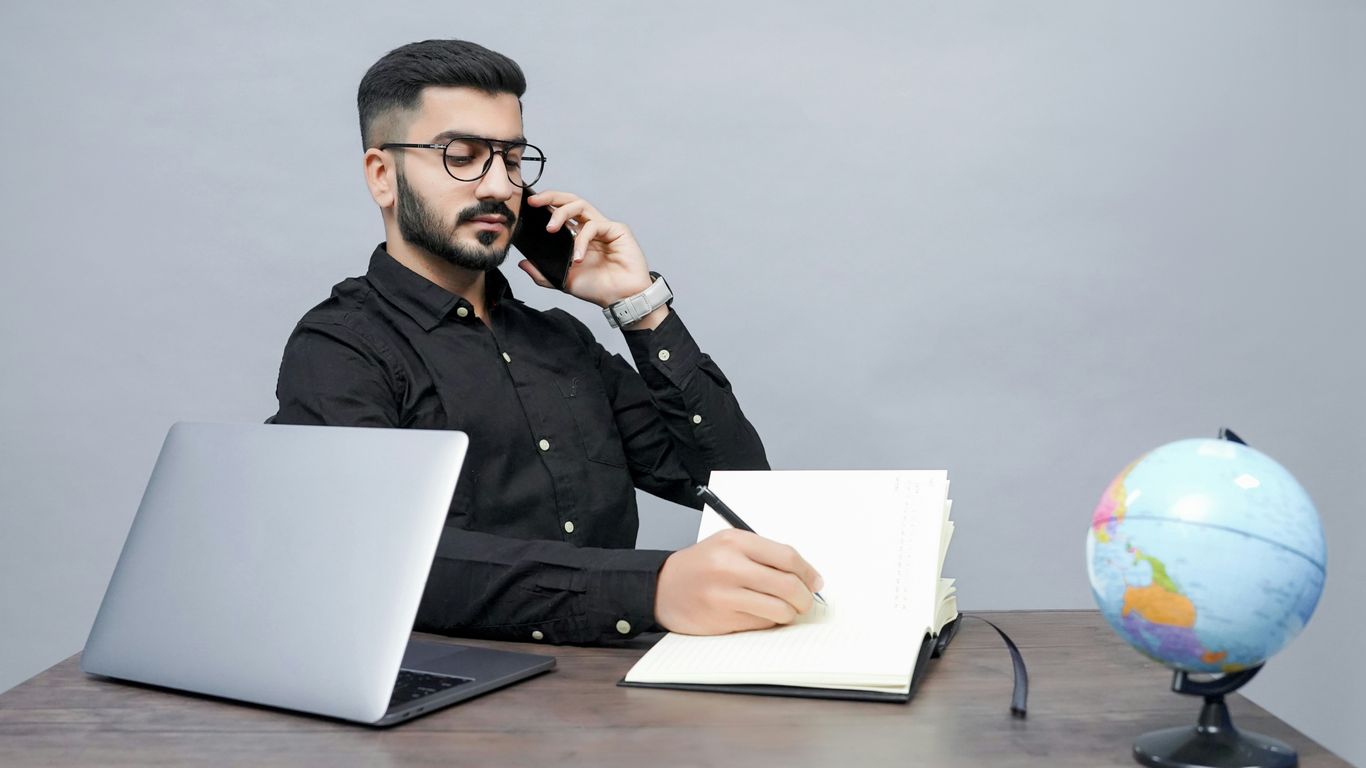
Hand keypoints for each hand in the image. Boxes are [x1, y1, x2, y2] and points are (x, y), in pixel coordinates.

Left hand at [516, 190, 653, 307]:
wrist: (620, 298)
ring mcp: (604, 227)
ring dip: (561, 213)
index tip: (528, 205)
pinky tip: (578, 257)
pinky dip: (582, 239)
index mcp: (577, 235)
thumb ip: (542, 274)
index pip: (560, 211)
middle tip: (535, 201)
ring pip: (580, 205)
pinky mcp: (617, 230)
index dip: (546, 204)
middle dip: (551, 197)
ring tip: (550, 229)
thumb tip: (522, 263)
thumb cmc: (597, 288)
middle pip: (570, 200)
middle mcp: (590, 227)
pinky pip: (594, 226)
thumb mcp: (562, 281)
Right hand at [654, 529, 824, 635]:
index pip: (786, 557)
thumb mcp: (728, 546)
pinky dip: (769, 621)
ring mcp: (724, 595)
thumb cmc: (702, 566)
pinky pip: (761, 623)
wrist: (662, 588)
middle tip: (806, 601)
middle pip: (787, 585)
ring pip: (778, 609)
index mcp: (735, 542)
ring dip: (789, 613)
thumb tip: (807, 577)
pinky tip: (761, 615)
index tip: (815, 582)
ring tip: (785, 610)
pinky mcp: (721, 619)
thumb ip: (764, 555)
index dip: (808, 572)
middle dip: (805, 597)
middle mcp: (729, 566)